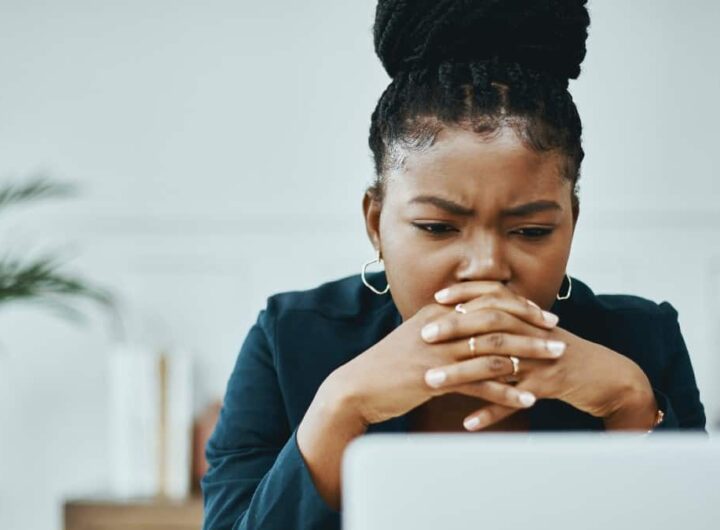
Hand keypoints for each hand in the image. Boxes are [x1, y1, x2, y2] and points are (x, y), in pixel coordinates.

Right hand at [326, 287, 558, 426]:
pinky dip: (507, 392)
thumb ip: (443, 329)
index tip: (542, 315)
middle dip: (532, 328)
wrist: (358, 388)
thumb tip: (470, 326)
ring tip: (554, 363)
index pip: (486, 300)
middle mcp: (441, 327)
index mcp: (438, 313)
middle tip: (558, 337)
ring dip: (529, 356)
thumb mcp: (416, 338)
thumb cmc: (387, 365)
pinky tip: (527, 399)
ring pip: (494, 350)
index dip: (518, 306)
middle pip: (497, 321)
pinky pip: (481, 385)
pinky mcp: (436, 379)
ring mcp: (439, 353)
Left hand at [427, 282, 656, 430]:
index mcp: (527, 318)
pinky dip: (491, 412)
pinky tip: (468, 422)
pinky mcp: (549, 387)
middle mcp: (532, 333)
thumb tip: (468, 314)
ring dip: (462, 374)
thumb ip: (507, 322)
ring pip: (496, 363)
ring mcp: (541, 360)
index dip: (465, 295)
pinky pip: (515, 401)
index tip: (435, 299)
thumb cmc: (561, 354)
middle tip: (424, 336)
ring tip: (432, 383)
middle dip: (455, 329)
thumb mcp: (535, 332)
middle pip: (490, 324)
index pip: (492, 297)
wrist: (607, 376)